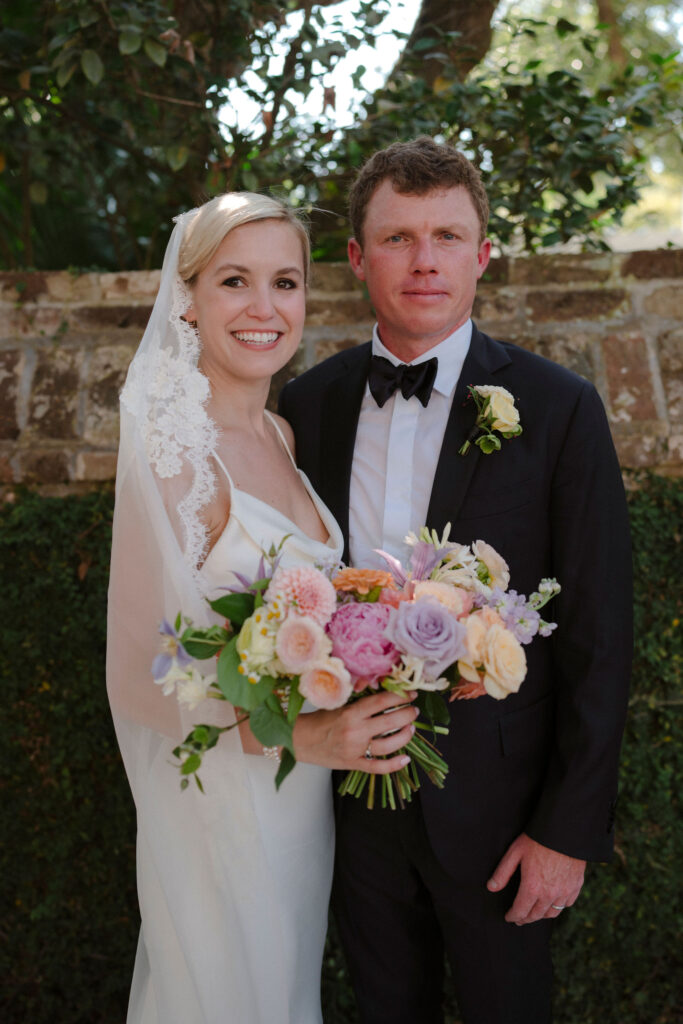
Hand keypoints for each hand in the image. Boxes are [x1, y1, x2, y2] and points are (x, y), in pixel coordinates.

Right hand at [293, 690, 417, 772]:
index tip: (410, 694)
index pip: (382, 701)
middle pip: (390, 721)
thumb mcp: (339, 705)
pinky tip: (405, 759)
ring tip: (411, 729)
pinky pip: (378, 767)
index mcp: (351, 712)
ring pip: (389, 744)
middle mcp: (355, 731)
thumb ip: (360, 700)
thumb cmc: (320, 721)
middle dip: (407, 715)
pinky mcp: (354, 764)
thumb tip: (383, 690)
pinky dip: (394, 765)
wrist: (300, 741)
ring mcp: (355, 749)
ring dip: (405, 736)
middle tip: (414, 711)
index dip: (400, 697)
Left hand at [487, 833, 585, 924]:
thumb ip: (502, 872)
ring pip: (552, 913)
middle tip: (520, 919)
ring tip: (535, 913)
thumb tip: (491, 887)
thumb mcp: (515, 852)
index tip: (509, 917)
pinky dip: (558, 906)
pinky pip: (567, 904)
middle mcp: (549, 894)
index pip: (520, 911)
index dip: (513, 916)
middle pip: (536, 915)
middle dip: (525, 919)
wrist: (565, 831)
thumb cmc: (538, 839)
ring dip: (541, 915)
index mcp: (532, 887)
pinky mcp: (576, 886)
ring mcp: (564, 892)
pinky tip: (553, 902)